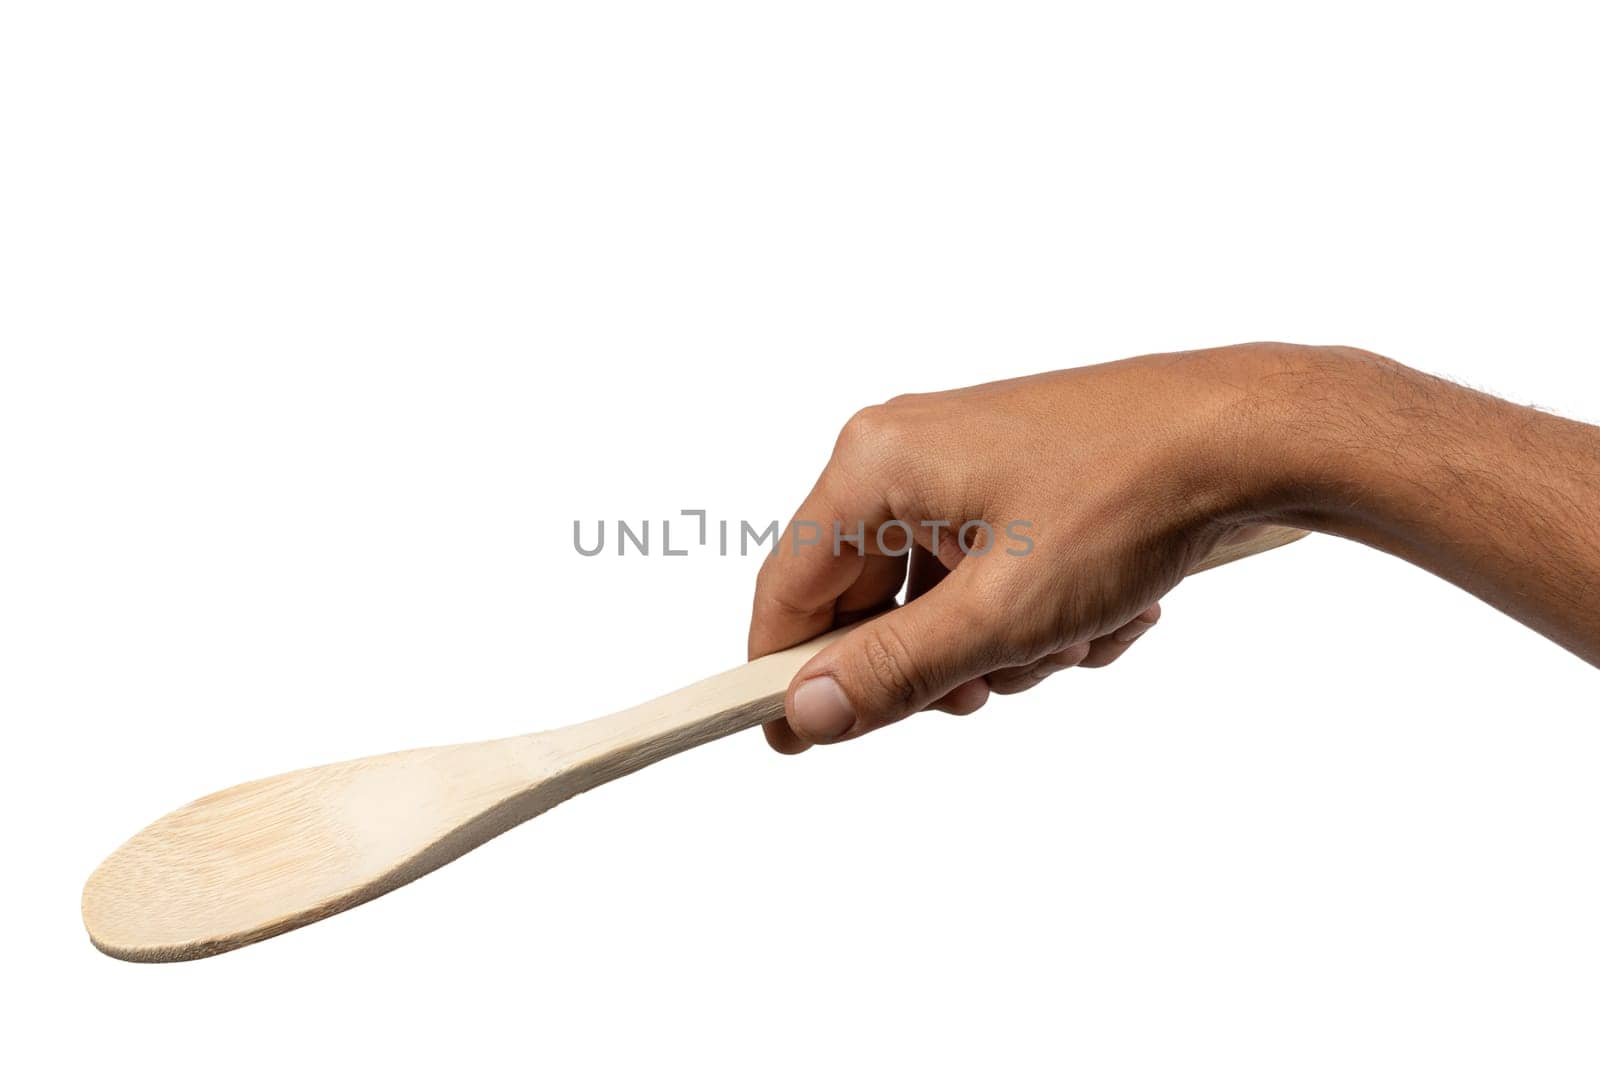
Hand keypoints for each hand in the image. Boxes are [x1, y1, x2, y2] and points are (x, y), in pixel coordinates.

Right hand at [748, 342, 1301, 752]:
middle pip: (870, 600)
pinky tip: (1102, 610)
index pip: (790, 586)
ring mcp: (963, 463)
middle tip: (995, 682)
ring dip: (1004, 644)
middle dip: (939, 660)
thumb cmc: (1128, 498)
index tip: (790, 738)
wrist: (1250, 432)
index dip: (783, 671)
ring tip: (1076, 633)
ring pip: (939, 600)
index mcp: (876, 464)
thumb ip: (895, 670)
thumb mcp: (1002, 612)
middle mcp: (906, 453)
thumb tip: (806, 712)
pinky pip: (989, 576)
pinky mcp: (1013, 479)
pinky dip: (1038, 613)